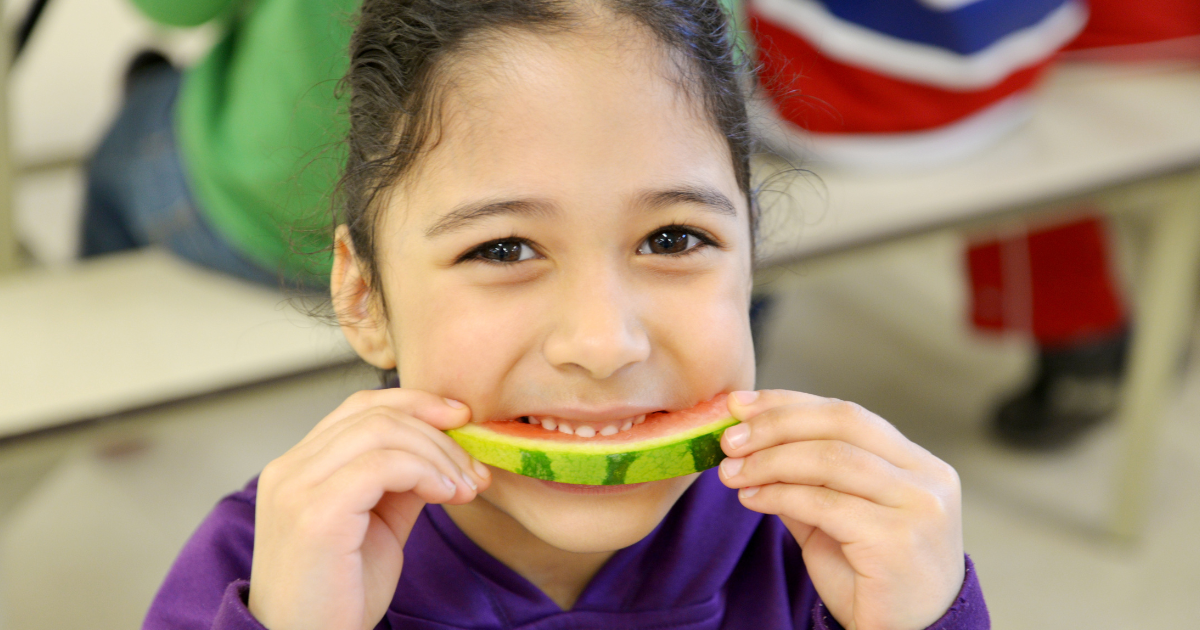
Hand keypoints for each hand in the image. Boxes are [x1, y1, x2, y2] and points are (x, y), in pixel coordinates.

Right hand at [248, 389, 490, 629]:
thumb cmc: (339, 597)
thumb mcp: (379, 525)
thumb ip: (401, 482)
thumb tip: (443, 448)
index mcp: (299, 467)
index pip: (360, 406)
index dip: (416, 403)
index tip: (462, 419)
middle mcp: (289, 469)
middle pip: (375, 413)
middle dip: (438, 434)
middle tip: (474, 469)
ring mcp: (296, 489)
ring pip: (382, 432)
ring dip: (438, 455)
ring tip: (466, 488)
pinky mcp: (315, 514)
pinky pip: (382, 466)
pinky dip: (425, 473)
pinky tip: (447, 496)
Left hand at [719, 390, 963, 629]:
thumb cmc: (872, 580)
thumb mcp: (836, 519)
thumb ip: (805, 479)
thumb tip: (747, 437)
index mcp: (917, 463)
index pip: (847, 414)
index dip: (790, 403)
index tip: (740, 405)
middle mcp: (927, 477)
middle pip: (841, 424)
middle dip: (776, 425)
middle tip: (728, 438)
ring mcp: (919, 506)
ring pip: (830, 460)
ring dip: (770, 461)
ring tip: (731, 472)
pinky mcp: (898, 540)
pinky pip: (826, 504)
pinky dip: (781, 496)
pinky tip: (752, 498)